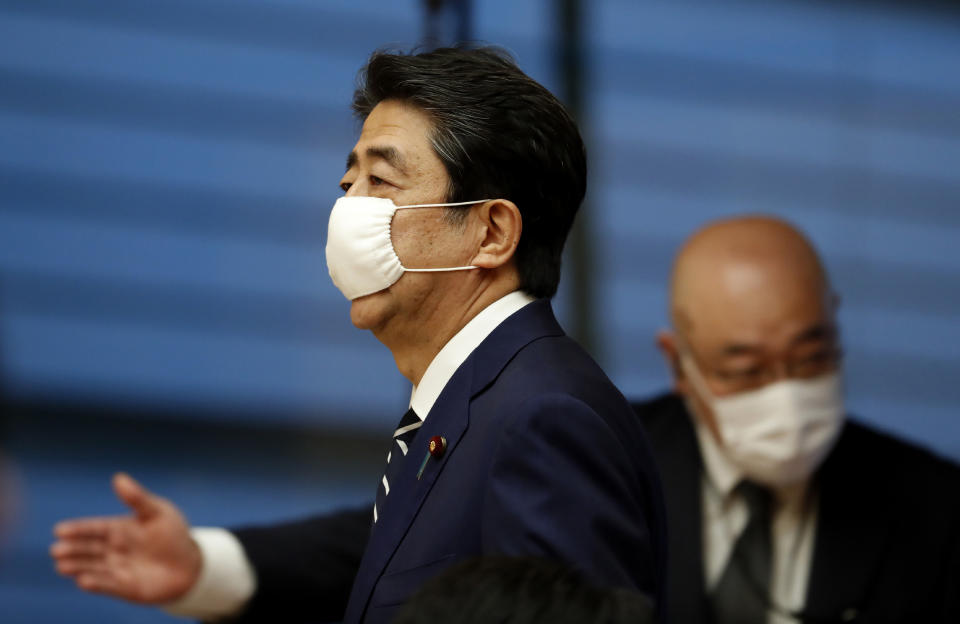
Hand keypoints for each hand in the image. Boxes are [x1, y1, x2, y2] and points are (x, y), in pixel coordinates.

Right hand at [51, 473, 202, 603]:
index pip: (93, 528)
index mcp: (118, 529)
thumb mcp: (158, 512)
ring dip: (77, 567)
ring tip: (62, 566)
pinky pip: (107, 585)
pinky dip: (96, 583)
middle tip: (57, 549)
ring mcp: (116, 569)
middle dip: (72, 549)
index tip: (60, 530)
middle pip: (88, 548)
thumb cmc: (173, 535)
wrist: (189, 566)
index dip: (77, 529)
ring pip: (92, 567)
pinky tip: (83, 581)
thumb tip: (118, 477)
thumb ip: (137, 499)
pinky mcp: (123, 587)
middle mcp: (112, 550)